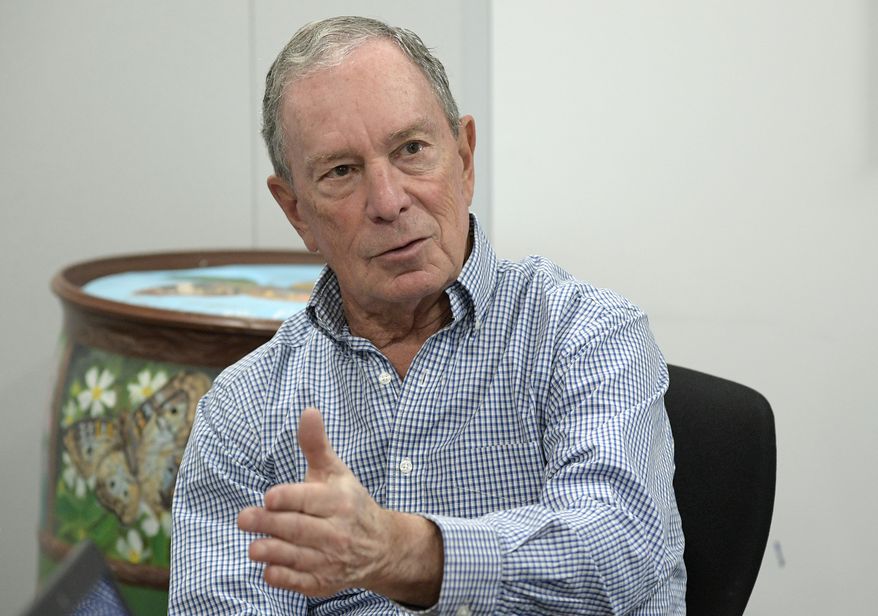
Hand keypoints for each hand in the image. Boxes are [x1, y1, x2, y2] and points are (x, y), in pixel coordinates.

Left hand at [237, 407, 442, 604]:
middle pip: (299, 528)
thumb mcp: (335, 472)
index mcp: (340, 501)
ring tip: (253, 548)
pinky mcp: (325, 582)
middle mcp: (338, 531)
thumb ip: (316, 445)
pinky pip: (302, 583)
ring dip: (273, 552)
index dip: (288, 499)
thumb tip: (308, 411)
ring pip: (298, 556)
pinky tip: (269, 569)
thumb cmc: (349, 502)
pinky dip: (285, 578)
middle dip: (269, 524)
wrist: (381, 546)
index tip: (268, 497)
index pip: (310, 500)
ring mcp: (332, 559)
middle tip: (243, 518)